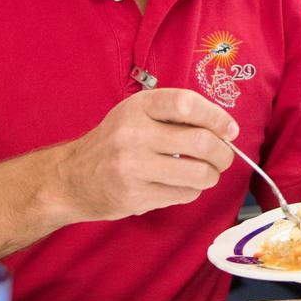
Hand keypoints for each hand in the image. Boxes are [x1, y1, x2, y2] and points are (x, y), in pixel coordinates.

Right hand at [51, 88, 237, 222]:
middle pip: (200, 142)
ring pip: (198, 174)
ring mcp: (133, 167)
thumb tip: (224, 129)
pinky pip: (183, 194)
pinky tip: (178, 185)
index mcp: (138, 107)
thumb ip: (175, 115)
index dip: (217, 117)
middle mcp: (134, 134)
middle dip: (223, 154)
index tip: (230, 130)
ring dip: (210, 176)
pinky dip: (190, 191)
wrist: (71, 178)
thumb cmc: (113, 142)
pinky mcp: (134, 196)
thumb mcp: (136, 114)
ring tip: (204, 173)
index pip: (187, 104)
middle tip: (223, 158)